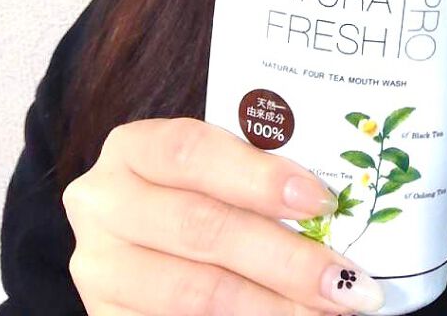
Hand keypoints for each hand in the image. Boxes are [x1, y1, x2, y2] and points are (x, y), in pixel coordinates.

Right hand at [62, 116, 384, 313]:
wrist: (145, 239)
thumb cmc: (198, 189)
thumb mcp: (218, 167)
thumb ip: (260, 176)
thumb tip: (337, 207)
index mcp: (134, 147)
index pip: (193, 151)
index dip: (260, 177)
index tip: (323, 200)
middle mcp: (103, 204)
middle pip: (201, 228)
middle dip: (284, 258)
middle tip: (347, 280)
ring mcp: (98, 270)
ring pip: (193, 293)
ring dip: (271, 307)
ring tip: (328, 309)